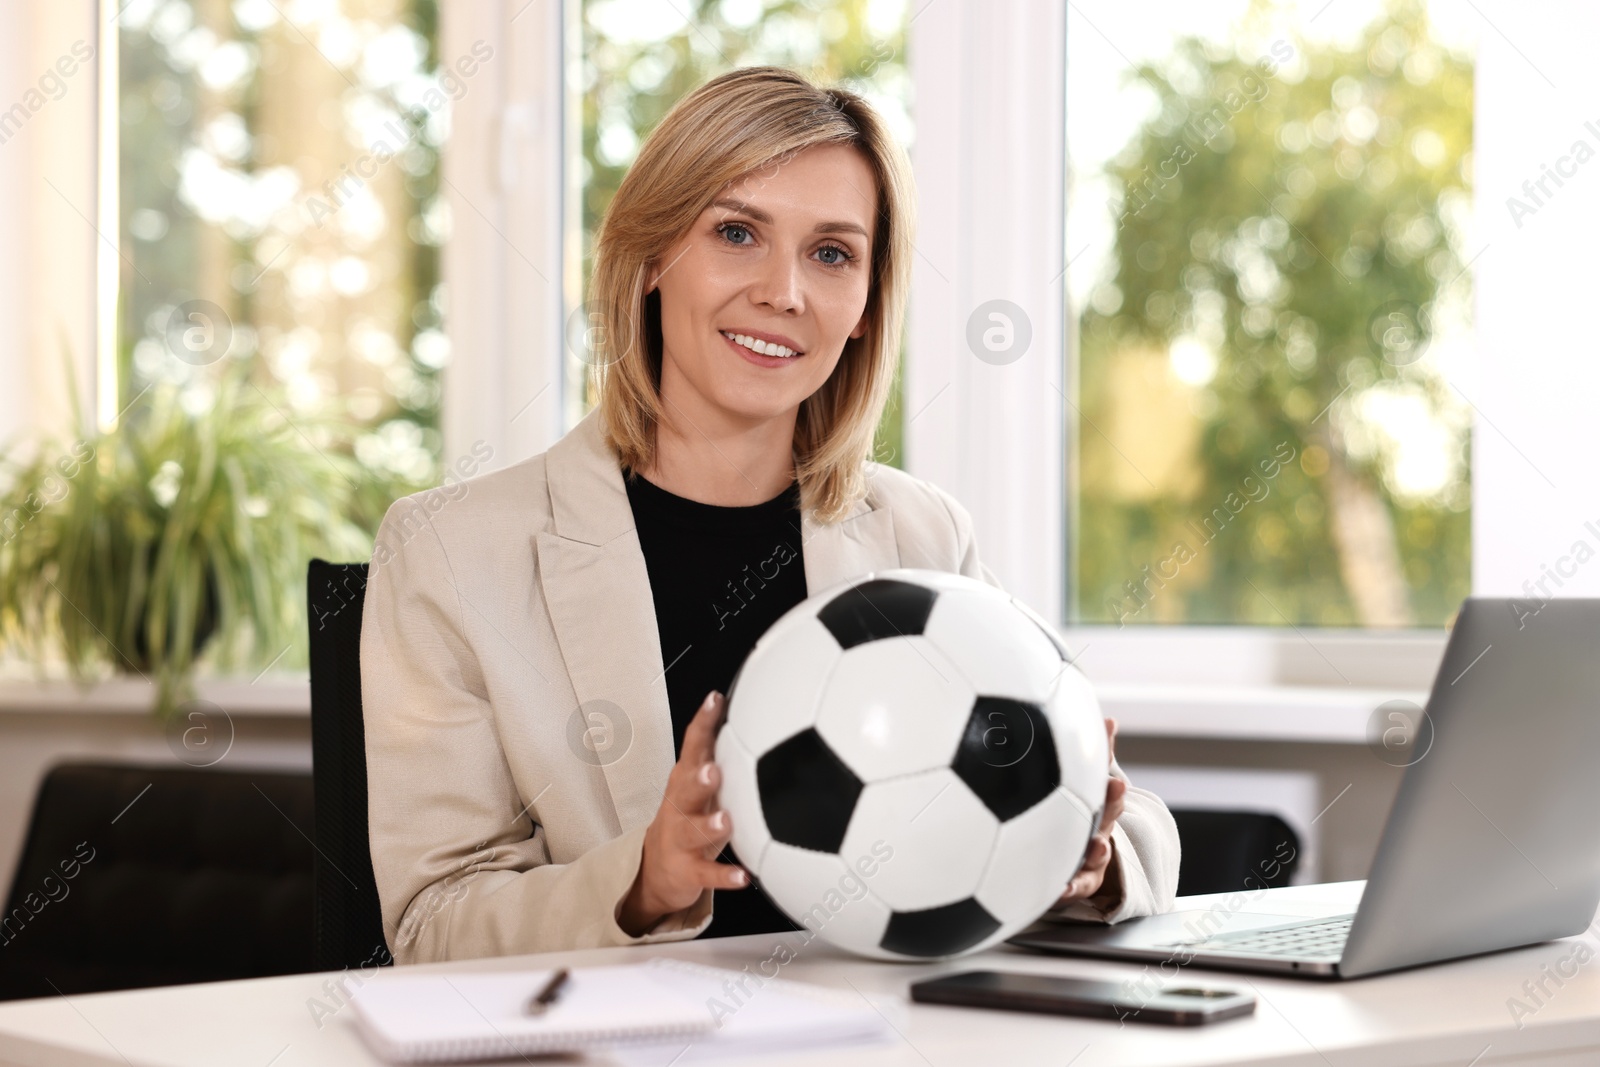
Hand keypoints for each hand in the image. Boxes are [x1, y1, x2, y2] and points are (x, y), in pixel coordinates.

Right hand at [617, 691, 746, 935]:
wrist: (657, 870)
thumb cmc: (689, 816)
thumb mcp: (699, 784)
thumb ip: (720, 752)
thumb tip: (754, 713)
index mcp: (685, 780)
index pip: (693, 747)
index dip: (703, 723)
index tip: (717, 700)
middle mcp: (679, 807)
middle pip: (686, 789)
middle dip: (698, 779)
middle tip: (713, 769)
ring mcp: (681, 839)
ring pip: (694, 832)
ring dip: (710, 826)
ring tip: (727, 821)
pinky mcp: (687, 871)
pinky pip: (707, 875)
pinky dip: (724, 876)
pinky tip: (744, 878)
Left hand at [1054, 718, 1126, 911]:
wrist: (1074, 867)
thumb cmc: (1074, 823)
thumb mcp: (1080, 791)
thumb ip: (1090, 757)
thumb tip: (1107, 719)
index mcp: (1096, 809)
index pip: (1105, 784)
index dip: (1110, 763)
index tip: (1112, 743)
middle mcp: (1097, 832)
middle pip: (1108, 816)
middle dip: (1113, 800)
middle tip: (1116, 786)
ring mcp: (1089, 860)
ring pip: (1097, 855)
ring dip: (1098, 849)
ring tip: (1097, 844)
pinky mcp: (1077, 884)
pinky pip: (1074, 888)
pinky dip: (1069, 889)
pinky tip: (1060, 889)